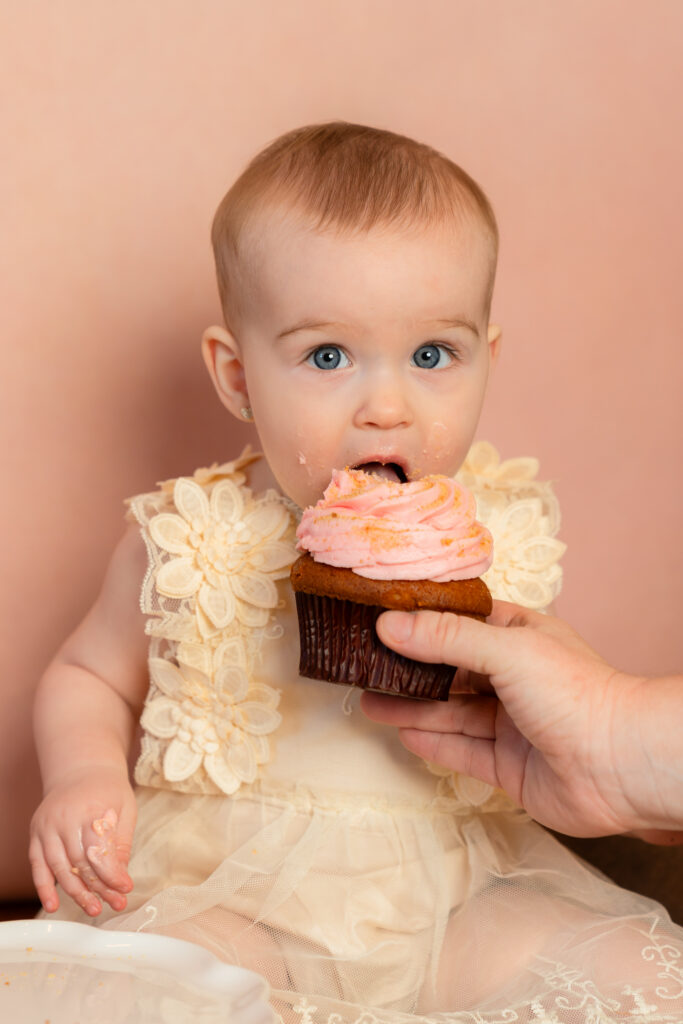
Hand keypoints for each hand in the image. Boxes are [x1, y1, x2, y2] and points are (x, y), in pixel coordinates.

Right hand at [29, 766, 135, 915]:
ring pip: (59, 867)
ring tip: (94, 909)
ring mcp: (46, 826)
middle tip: (116, 904)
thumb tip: (122, 879)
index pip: (98, 849)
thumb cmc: (107, 790)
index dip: (111, 873)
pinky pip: (38, 865)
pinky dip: (44, 886)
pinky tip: (53, 904)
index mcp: (89, 808)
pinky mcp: (36, 834)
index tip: (125, 889)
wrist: (80, 769)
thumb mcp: (125, 808)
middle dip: (99, 887)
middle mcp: (63, 818)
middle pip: (80, 862)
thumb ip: (121, 843)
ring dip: (76, 892)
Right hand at [361, 602, 682, 840]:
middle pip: (451, 669)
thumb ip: (446, 638)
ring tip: (368, 700)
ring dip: (412, 705)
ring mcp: (511, 723)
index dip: (424, 620)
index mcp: (520, 638)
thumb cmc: (575, 694)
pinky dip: (433, 742)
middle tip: (365, 665)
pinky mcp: (508, 766)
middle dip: (410, 668)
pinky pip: (461, 750)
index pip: (463, 622)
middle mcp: (514, 678)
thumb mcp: (506, 650)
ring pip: (451, 711)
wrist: (619, 766)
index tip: (381, 617)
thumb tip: (389, 625)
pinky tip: (403, 731)